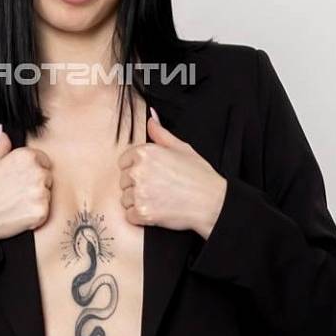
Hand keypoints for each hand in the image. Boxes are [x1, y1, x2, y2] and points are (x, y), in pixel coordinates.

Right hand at [0, 125, 52, 252]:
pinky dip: (34, 216)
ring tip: (14, 204)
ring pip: (46, 195)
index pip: (43, 160)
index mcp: (26, 156)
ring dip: (35, 200)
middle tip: (15, 193)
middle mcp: (36, 172)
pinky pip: (44, 212)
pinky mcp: (41, 212)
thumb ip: (2, 146)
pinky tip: (17, 214)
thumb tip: (3, 132)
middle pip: (47, 177)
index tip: (20, 178)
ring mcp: (40, 193)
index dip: (32, 170)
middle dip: (35, 185)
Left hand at [117, 108, 226, 238]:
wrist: (212, 203)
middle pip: (124, 180)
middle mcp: (138, 170)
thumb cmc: (199, 176)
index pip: (124, 161)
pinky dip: (141, 216)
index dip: (138, 169)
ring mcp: (139, 192)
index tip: (153, 174)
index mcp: (144, 152)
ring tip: (160, 199)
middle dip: (137, 185)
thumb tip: (151, 118)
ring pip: (125, 198)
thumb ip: (161, 133)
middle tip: (159, 187)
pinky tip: (157, 210)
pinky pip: (130, 215)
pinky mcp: (142, 212)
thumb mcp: (182, 148)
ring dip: (138, 201)